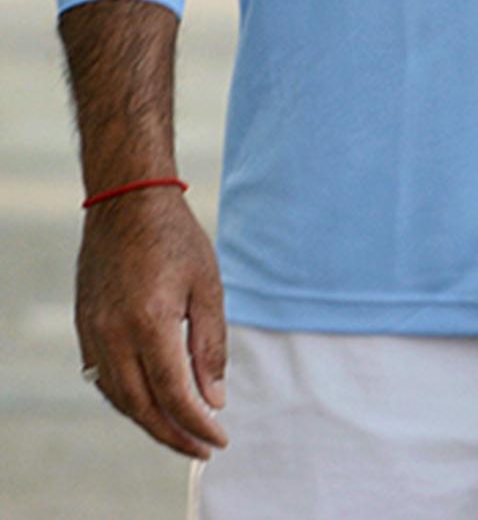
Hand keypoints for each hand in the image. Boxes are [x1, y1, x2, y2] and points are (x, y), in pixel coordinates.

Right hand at [75, 190, 228, 458]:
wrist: (127, 201)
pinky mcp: (85, 327)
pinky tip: (151, 400)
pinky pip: (103, 378)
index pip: (174, 394)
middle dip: (173, 435)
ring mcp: (94, 332)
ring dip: (149, 421)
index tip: (219, 439)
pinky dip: (128, 398)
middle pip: (142, 407)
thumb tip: (213, 399)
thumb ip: (209, 346)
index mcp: (150, 322)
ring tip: (181, 430)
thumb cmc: (175, 237)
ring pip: (119, 398)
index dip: (197, 423)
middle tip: (202, 448)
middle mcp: (114, 334)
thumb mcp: (207, 286)